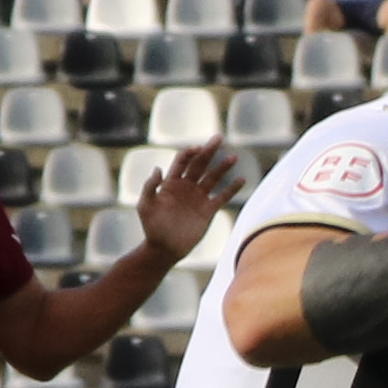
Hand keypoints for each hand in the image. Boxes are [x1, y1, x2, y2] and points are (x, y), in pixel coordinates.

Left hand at [129, 143, 237, 257]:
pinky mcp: (208, 210)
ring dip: (222, 167)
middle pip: (199, 164)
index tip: (198, 148)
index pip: (182, 162)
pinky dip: (232, 188)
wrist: (165, 248)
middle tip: (218, 138)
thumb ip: (149, 187)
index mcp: (170, 183)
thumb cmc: (151, 227)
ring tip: (233, 157)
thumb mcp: (145, 206)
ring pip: (213, 178)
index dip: (189, 153)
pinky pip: (223, 196)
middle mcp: (186, 187)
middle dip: (209, 151)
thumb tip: (158, 169)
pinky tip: (241, 179)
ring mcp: (198, 198)